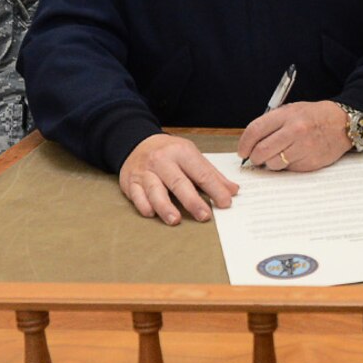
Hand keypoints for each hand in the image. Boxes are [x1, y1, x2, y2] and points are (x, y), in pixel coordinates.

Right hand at [119, 133, 237, 224]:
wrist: (136, 142)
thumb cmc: (169, 152)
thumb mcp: (191, 155)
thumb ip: (211, 174)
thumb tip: (232, 191)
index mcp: (181, 152)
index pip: (201, 173)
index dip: (215, 189)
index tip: (225, 202)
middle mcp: (162, 161)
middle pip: (178, 182)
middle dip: (192, 201)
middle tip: (204, 215)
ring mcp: (145, 172)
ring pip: (155, 190)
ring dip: (165, 206)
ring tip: (175, 220)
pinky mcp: (130, 182)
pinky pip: (136, 195)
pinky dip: (144, 205)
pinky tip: (151, 214)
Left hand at [239, 101, 352, 172]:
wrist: (342, 124)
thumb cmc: (315, 116)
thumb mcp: (291, 111)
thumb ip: (272, 124)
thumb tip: (251, 143)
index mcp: (286, 115)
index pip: (255, 131)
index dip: (244, 144)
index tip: (242, 151)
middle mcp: (294, 131)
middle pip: (261, 150)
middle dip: (254, 158)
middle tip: (255, 158)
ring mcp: (303, 148)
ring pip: (273, 163)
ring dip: (269, 163)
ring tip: (276, 156)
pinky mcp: (310, 162)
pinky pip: (289, 169)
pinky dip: (286, 166)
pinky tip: (293, 157)